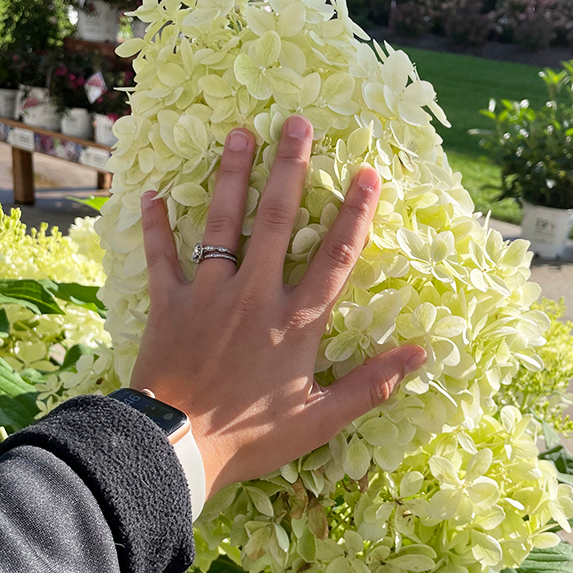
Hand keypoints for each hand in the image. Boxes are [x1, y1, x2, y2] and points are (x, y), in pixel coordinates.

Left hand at [130, 114, 426, 498]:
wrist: (175, 450)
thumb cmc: (250, 437)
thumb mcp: (319, 419)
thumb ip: (370, 386)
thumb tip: (421, 355)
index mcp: (295, 321)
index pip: (334, 256)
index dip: (355, 213)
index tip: (368, 173)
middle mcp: (255, 294)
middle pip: (276, 219)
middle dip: (289, 167)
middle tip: (296, 122)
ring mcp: (208, 294)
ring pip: (222, 223)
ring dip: (232, 176)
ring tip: (239, 133)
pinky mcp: (170, 303)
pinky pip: (161, 257)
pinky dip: (155, 226)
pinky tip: (151, 193)